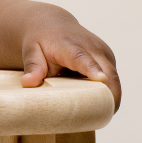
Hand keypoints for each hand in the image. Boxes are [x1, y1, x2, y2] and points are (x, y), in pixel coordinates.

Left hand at [0, 0, 120, 111]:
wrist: (51, 24)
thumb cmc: (40, 40)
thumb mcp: (31, 50)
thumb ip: (32, 66)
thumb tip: (28, 83)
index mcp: (71, 46)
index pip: (83, 58)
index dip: (92, 69)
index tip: (100, 78)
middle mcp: (92, 47)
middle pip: (108, 74)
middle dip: (110, 96)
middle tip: (103, 117)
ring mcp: (104, 53)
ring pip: (113, 80)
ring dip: (109, 97)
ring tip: (97, 113)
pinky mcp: (109, 59)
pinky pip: (112, 80)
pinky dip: (106, 92)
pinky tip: (96, 101)